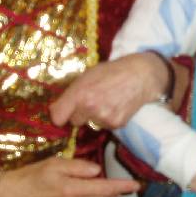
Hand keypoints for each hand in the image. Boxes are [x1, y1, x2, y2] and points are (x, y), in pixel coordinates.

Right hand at [0, 157, 139, 196]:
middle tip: (125, 186)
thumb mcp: (55, 163)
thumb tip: (97, 171)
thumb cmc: (33, 175)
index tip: (135, 184)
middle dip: (118, 194)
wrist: (12, 195)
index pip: (104, 188)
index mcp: (72, 189)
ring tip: (116, 196)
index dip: (122, 186)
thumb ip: (78, 166)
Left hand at [50, 53, 170, 129]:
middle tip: (92, 100)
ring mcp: (103, 118)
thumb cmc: (111, 71)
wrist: (140, 76)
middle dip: (80, 113)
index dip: (60, 114)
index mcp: (80, 93)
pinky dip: (108, 118)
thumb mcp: (87, 75)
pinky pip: (104, 125)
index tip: (63, 112)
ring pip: (90, 124)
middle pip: (74, 122)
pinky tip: (116, 105)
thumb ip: (71, 93)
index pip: (57, 117)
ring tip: (107, 100)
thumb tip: (55, 110)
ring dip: (95, 116)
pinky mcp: (116, 124)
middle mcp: (90, 107)